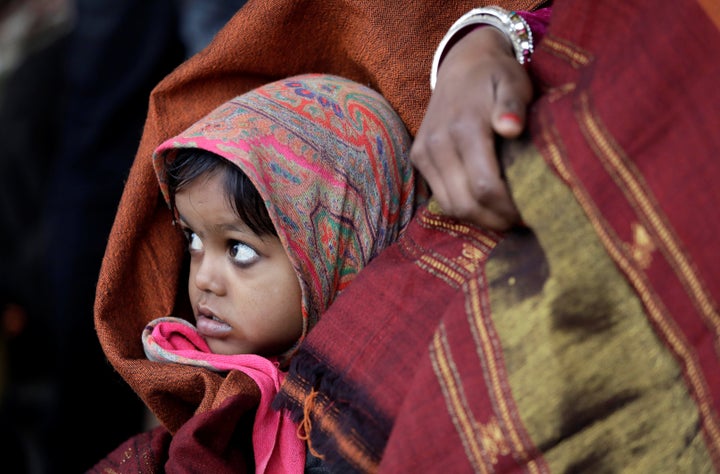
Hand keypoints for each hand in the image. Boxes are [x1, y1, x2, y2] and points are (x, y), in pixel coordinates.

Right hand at [411, 26, 531, 230]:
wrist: (461, 63)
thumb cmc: (496, 76)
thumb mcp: (512, 83)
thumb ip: (513, 105)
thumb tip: (511, 128)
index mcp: (464, 127)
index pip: (486, 186)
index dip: (509, 208)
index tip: (532, 213)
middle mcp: (438, 144)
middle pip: (466, 203)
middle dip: (496, 220)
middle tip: (522, 222)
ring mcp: (424, 152)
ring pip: (451, 206)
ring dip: (479, 219)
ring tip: (505, 217)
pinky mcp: (418, 157)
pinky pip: (441, 196)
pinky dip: (463, 207)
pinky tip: (485, 205)